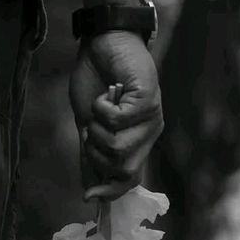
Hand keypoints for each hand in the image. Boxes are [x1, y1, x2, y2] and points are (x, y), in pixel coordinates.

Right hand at [69, 30, 163, 200]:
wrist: (102, 41)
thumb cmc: (95, 79)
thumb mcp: (87, 123)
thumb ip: (90, 155)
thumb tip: (89, 192)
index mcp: (138, 142)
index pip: (130, 180)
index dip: (110, 192)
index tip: (88, 198)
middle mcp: (150, 133)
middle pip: (121, 168)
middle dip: (94, 151)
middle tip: (90, 127)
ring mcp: (152, 118)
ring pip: (117, 147)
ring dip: (97, 127)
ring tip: (101, 105)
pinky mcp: (148, 101)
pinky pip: (117, 121)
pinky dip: (102, 107)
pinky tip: (108, 92)